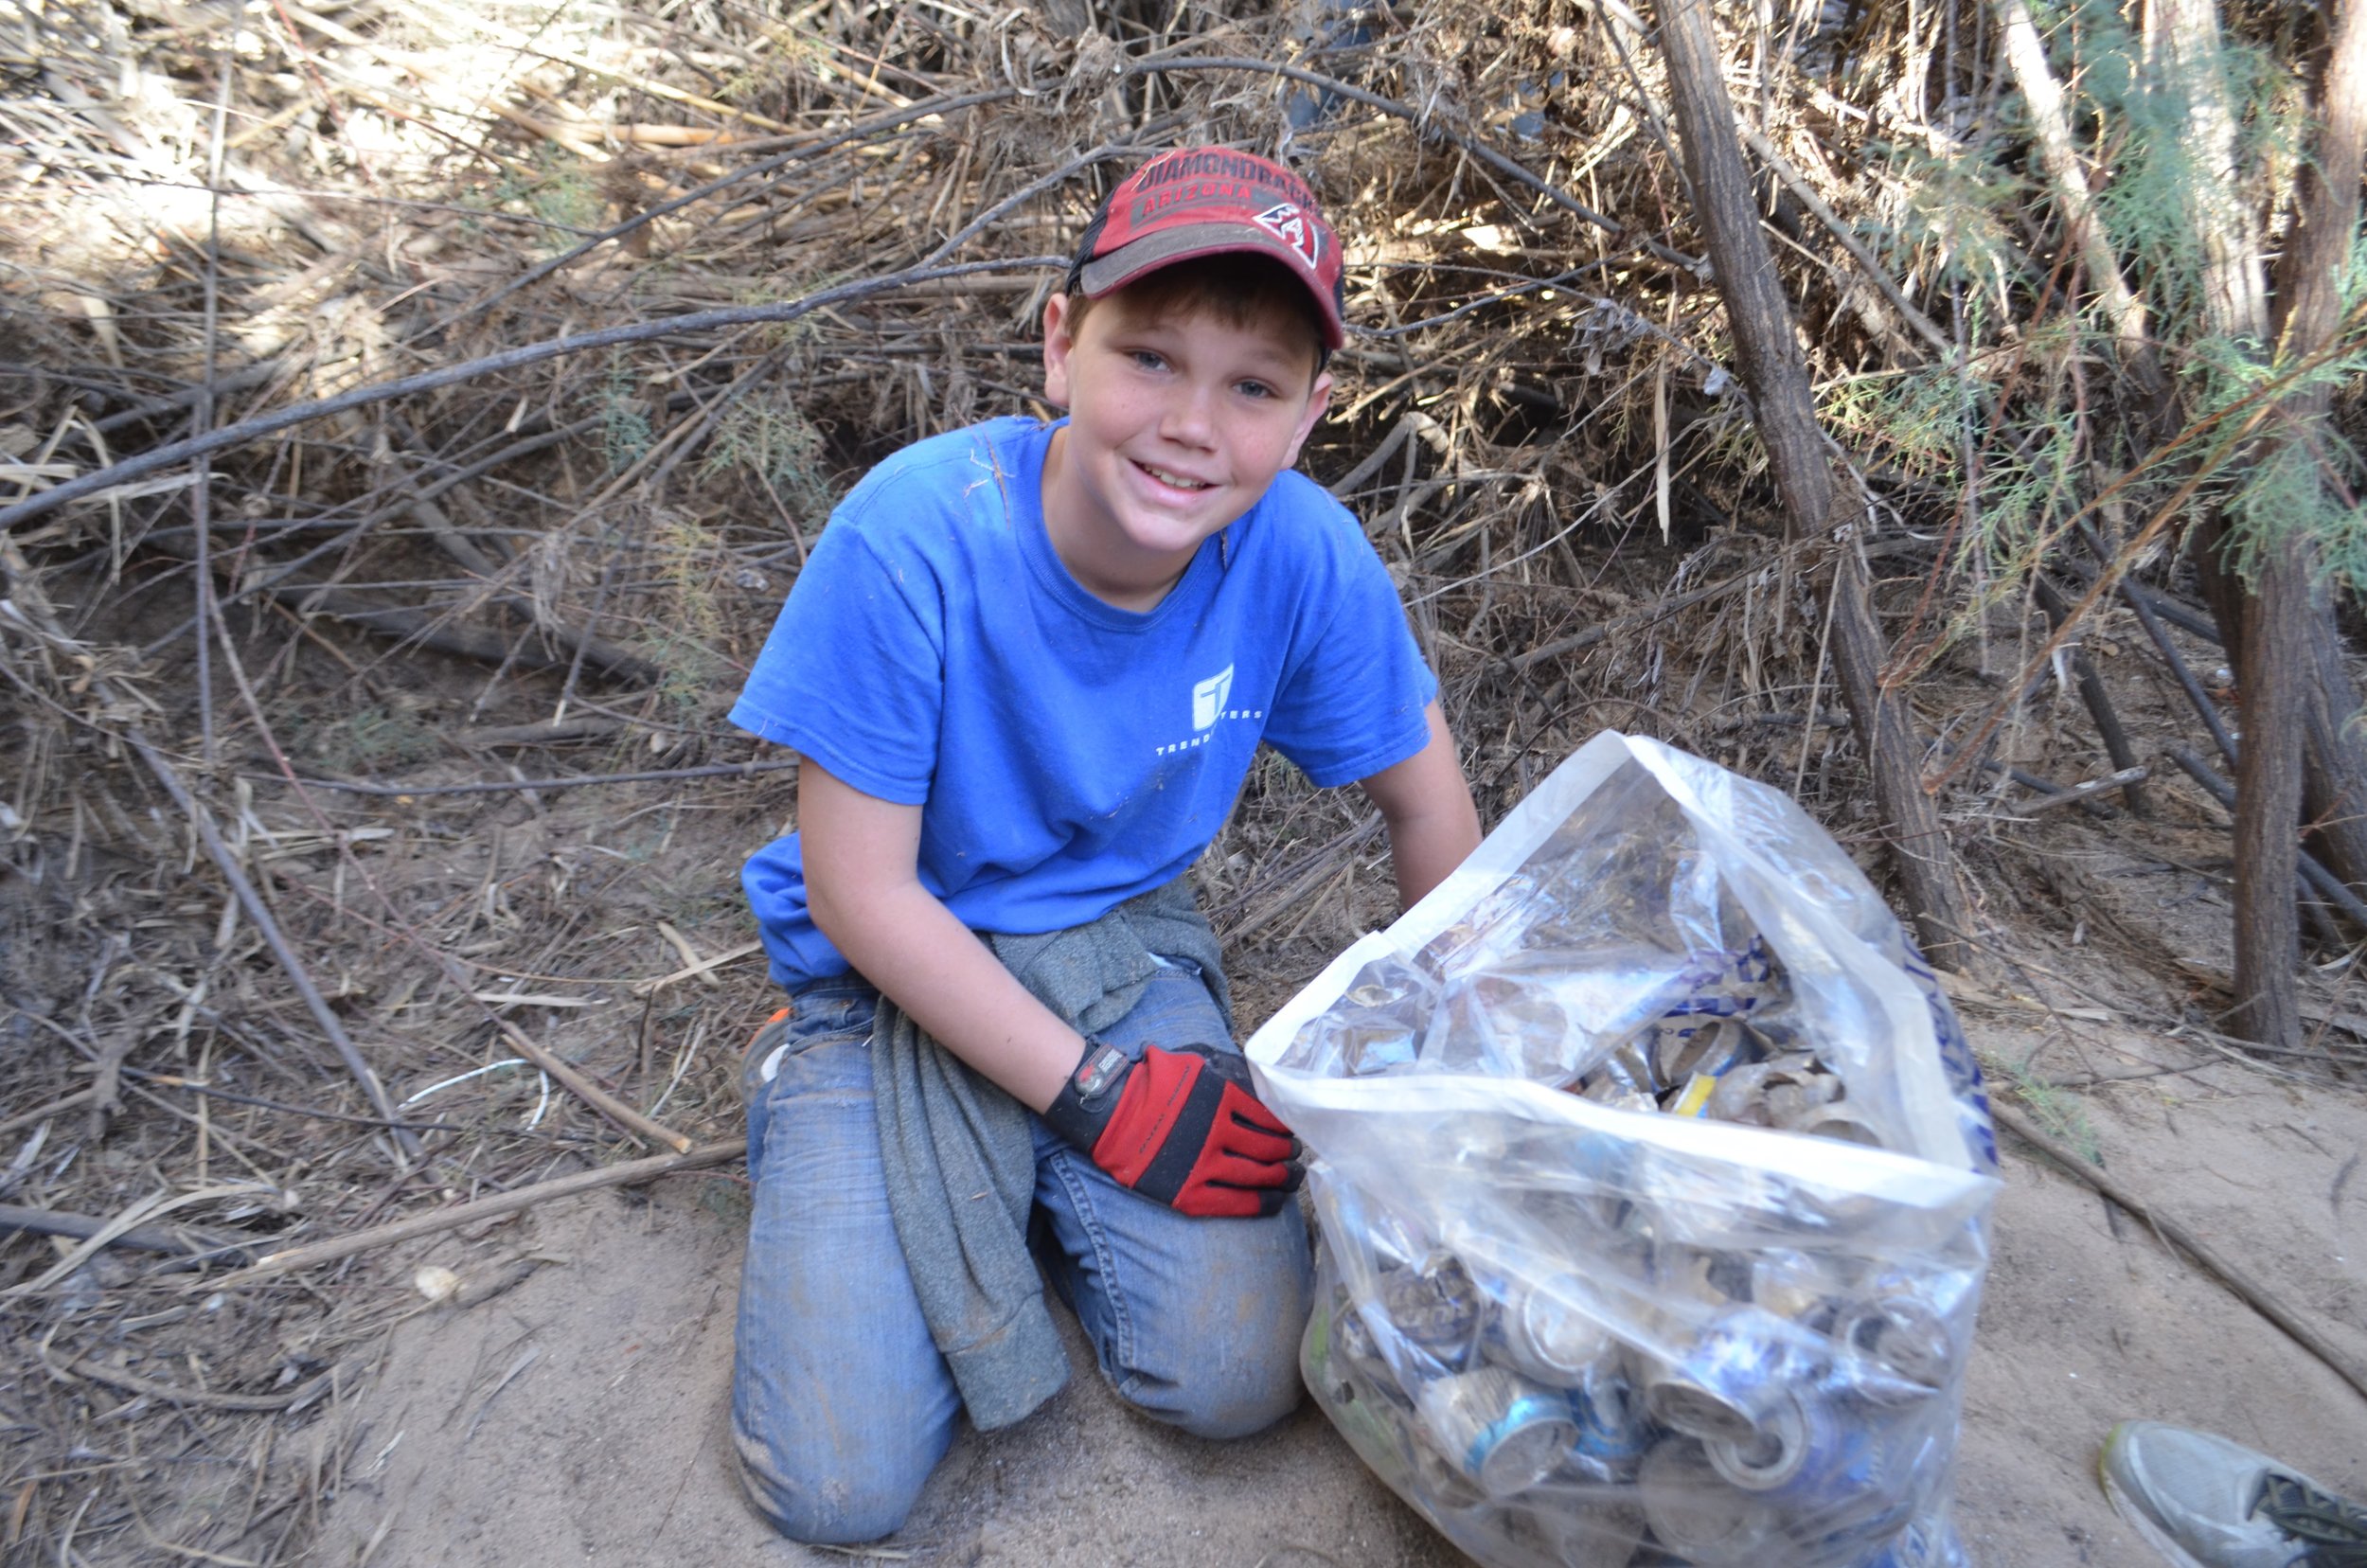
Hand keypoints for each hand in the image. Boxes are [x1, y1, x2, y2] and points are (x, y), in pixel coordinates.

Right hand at [1041, 1041, 1300, 1217]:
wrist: (1110, 1113)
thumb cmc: (1152, 1082)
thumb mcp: (1195, 1062)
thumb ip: (1230, 1070)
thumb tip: (1264, 1078)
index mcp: (1222, 1098)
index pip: (1269, 1117)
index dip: (1287, 1127)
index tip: (1294, 1131)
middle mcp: (1217, 1132)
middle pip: (1269, 1149)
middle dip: (1289, 1154)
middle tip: (1297, 1156)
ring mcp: (1203, 1165)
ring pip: (1258, 1177)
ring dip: (1282, 1179)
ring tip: (1293, 1179)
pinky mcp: (1188, 1193)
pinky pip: (1235, 1203)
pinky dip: (1261, 1204)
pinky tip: (1275, 1203)